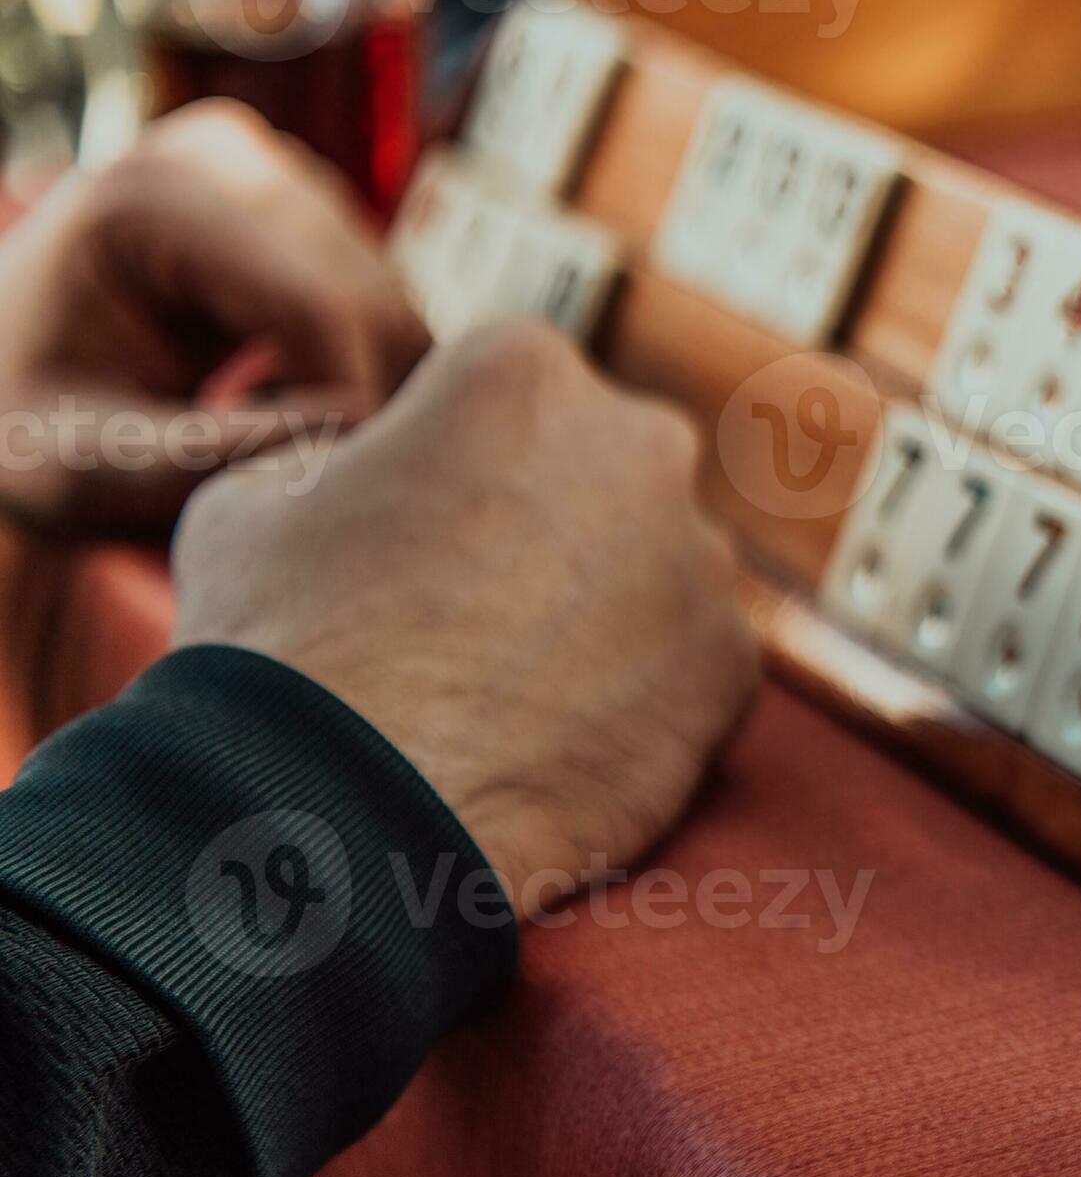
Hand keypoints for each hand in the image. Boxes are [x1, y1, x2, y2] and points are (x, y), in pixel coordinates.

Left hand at [0, 100, 426, 528]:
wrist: (2, 374)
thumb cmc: (26, 426)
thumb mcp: (78, 467)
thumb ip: (197, 458)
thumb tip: (351, 425)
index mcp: (148, 198)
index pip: (314, 309)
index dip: (344, 416)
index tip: (315, 498)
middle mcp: (221, 151)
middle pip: (369, 299)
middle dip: (362, 405)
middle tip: (312, 487)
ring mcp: (268, 162)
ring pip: (392, 302)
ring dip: (370, 390)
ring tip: (293, 455)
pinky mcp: (299, 191)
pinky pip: (382, 297)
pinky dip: (364, 367)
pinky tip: (299, 413)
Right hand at [172, 323, 760, 914]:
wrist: (353, 808)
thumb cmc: (284, 648)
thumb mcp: (248, 504)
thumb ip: (329, 457)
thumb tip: (357, 468)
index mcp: (522, 367)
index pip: (505, 395)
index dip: (454, 464)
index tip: (419, 532)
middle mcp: (641, 437)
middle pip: (602, 468)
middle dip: (551, 524)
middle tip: (474, 612)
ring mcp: (703, 551)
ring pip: (657, 566)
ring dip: (603, 611)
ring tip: (511, 689)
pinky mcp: (736, 661)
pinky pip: (692, 665)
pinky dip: (641, 698)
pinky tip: (563, 742)